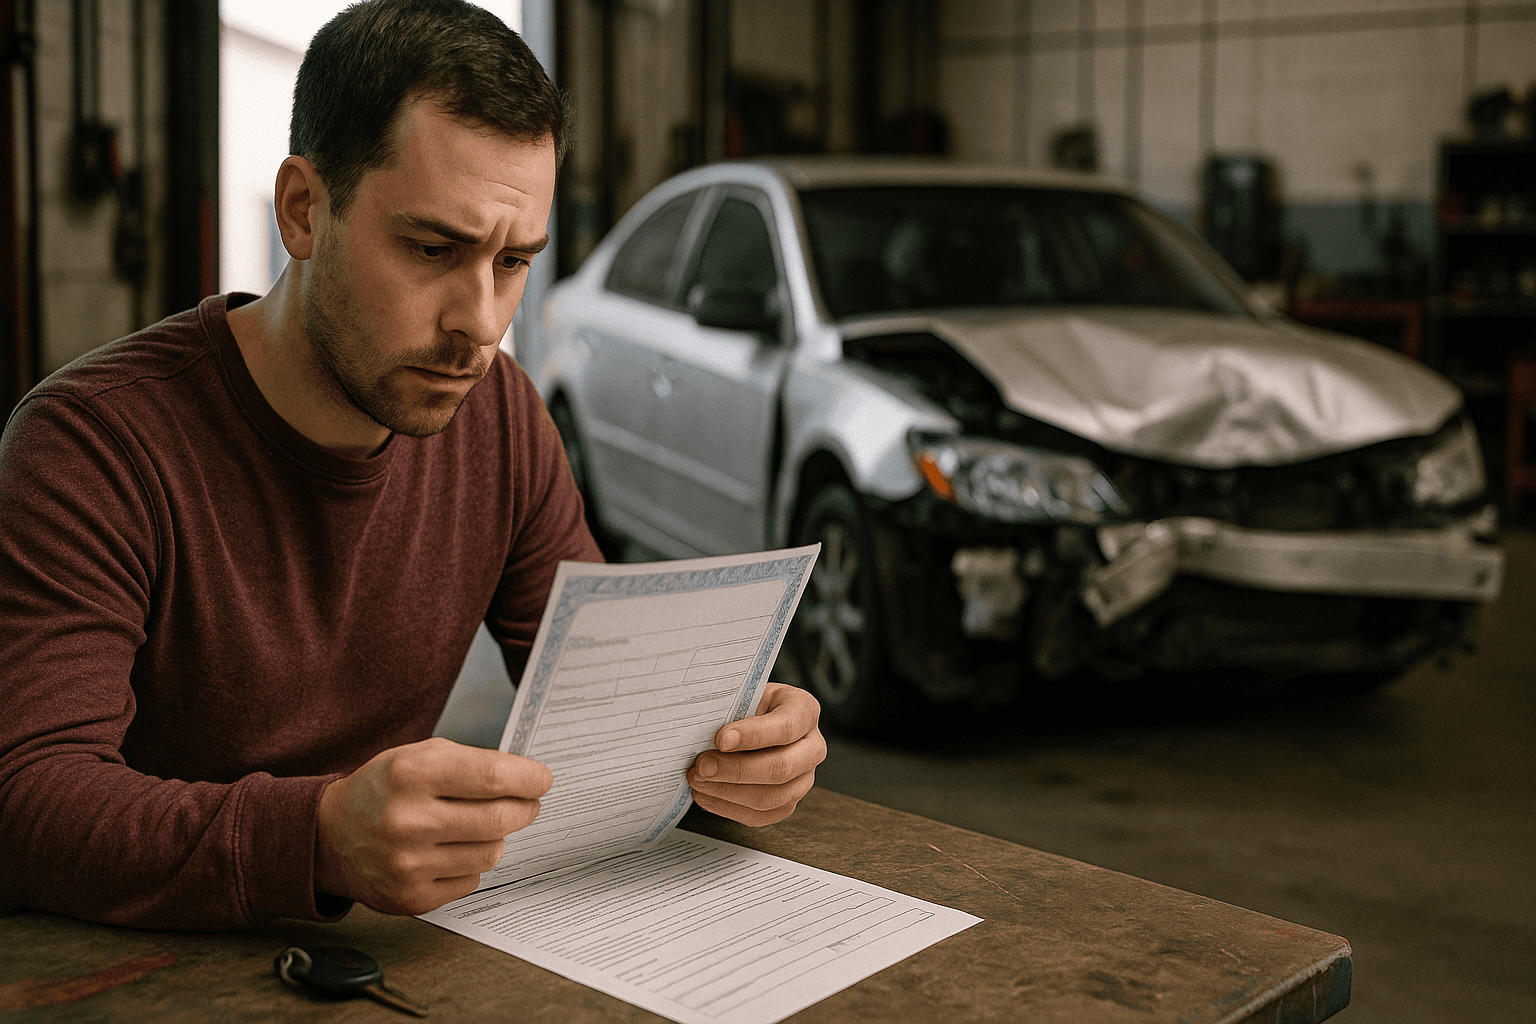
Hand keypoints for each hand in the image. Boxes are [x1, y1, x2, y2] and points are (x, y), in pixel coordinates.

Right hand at [314, 737, 551, 914]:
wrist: (330, 836)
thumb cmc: (384, 789)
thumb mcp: (419, 756)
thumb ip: (473, 763)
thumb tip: (528, 780)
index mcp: (411, 774)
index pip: (493, 777)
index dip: (529, 778)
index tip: (541, 779)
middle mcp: (407, 820)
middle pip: (500, 818)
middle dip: (524, 808)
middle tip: (525, 803)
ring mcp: (408, 864)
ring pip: (492, 852)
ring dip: (497, 837)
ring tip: (479, 825)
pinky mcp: (411, 897)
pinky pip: (472, 879)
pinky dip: (472, 863)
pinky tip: (451, 850)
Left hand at [686, 682, 825, 825]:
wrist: (752, 723)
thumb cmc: (748, 707)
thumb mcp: (744, 696)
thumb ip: (732, 712)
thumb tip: (702, 731)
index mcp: (805, 711)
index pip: (785, 727)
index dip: (753, 735)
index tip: (720, 739)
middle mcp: (812, 748)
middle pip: (781, 768)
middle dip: (735, 770)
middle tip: (702, 766)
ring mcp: (803, 779)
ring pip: (771, 797)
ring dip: (728, 792)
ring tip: (699, 780)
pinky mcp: (787, 803)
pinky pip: (760, 815)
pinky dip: (728, 808)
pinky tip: (706, 794)